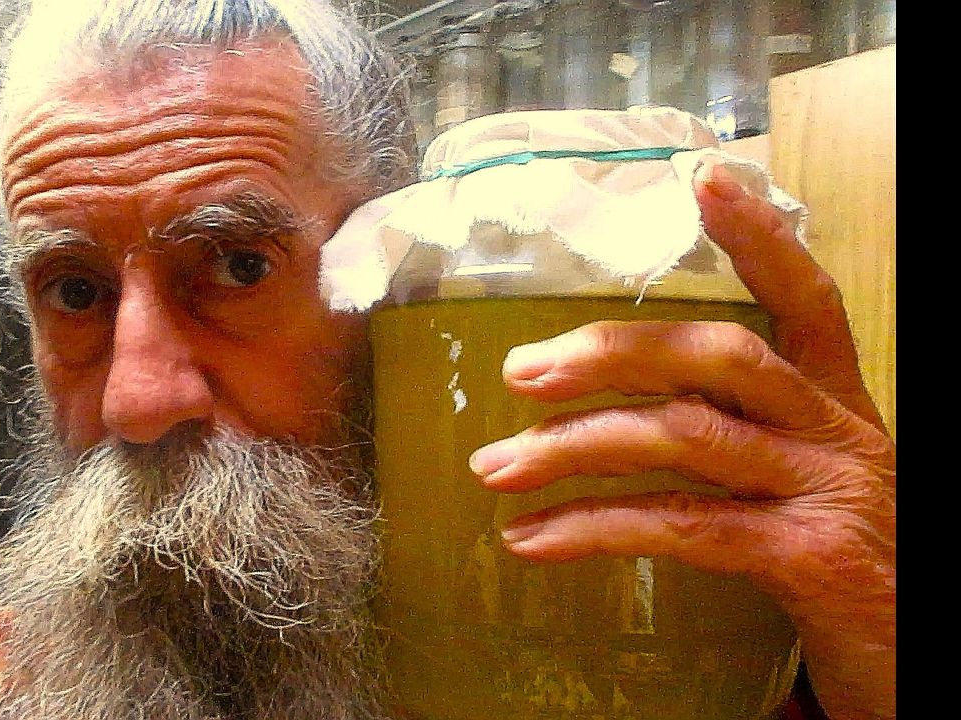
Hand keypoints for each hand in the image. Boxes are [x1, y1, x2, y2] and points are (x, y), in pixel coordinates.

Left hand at [468, 163, 894, 719]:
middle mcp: (837, 431)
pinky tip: (532, 538)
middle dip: (610, 355)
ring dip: (574, 451)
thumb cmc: (833, 559)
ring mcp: (827, 491)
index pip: (806, 298)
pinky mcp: (810, 558)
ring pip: (685, 438)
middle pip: (720, 355)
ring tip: (496, 469)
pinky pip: (683, 526)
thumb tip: (598, 416)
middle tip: (519, 371)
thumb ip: (728, 436)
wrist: (913, 662)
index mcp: (833, 402)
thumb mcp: (796, 482)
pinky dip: (596, 528)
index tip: (703, 178)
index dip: (759, 238)